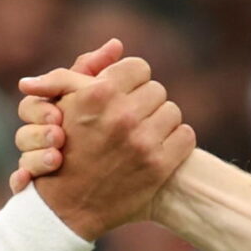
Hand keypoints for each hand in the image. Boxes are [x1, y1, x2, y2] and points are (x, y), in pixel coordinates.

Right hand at [15, 51, 193, 237]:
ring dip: (160, 122)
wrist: (67, 206)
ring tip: (143, 134)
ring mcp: (143, 142)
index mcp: (99, 93)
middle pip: (157, 89)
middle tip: (131, 119)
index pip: (138, 67)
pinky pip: (186, 136)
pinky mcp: (159, 165)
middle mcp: (122, 115)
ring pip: (173, 112)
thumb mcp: (64, 103)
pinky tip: (156, 150)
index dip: (131, 81)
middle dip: (144, 102)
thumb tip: (116, 44)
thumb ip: (84, 68)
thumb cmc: (64, 147)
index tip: (123, 96)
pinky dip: (175, 142)